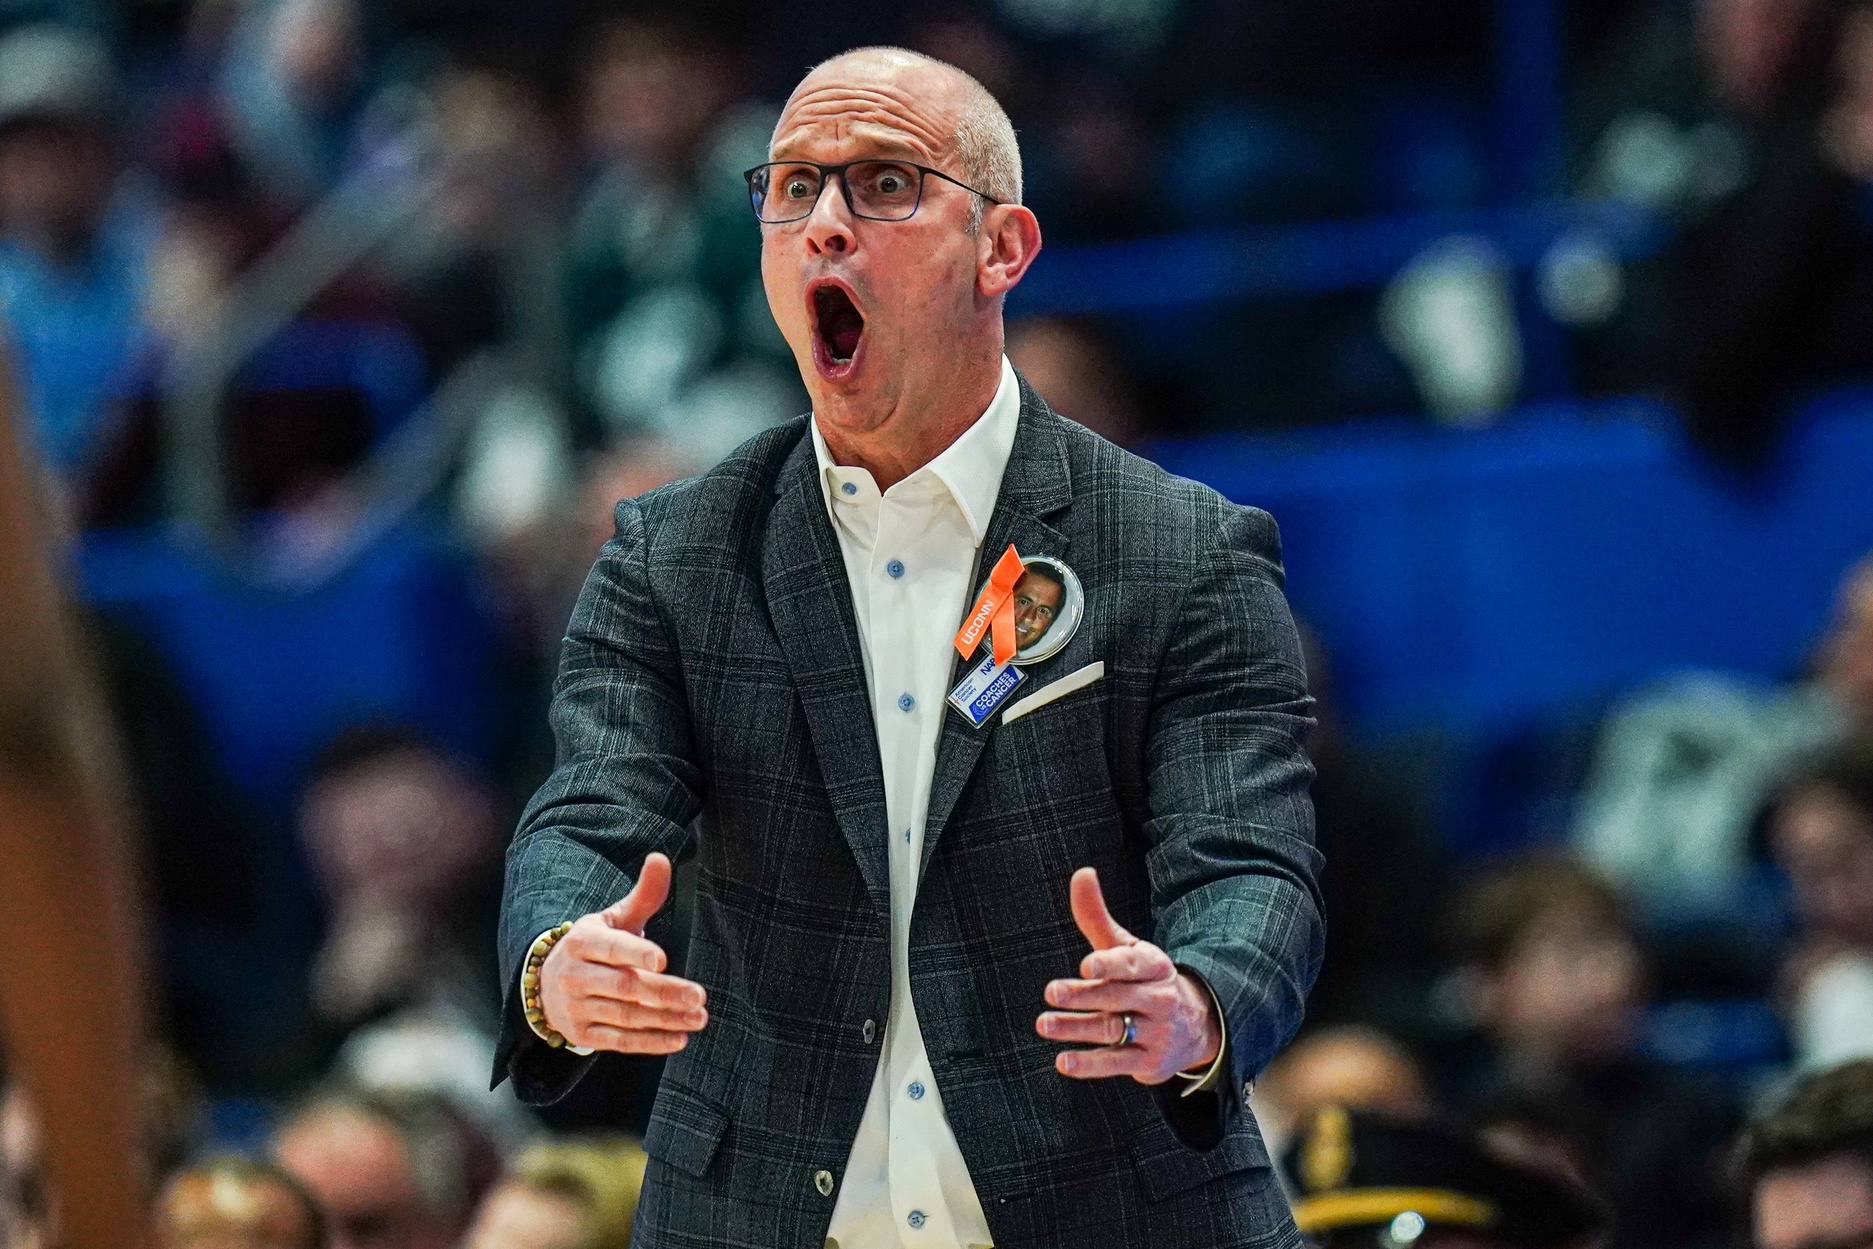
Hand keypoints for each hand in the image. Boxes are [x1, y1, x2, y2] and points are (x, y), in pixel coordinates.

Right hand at [538, 853, 707, 1053]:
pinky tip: (679, 1039)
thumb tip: (661, 858)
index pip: (611, 948)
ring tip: (699, 1017)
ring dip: (665, 1020)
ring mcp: (576, 1008)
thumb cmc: (594, 946)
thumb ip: (642, 895)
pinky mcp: (582, 1034)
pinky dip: (650, 1042)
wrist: (546, 985)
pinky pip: (620, 1041)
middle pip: (625, 986)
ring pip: (626, 1016)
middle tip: (699, 996)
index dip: (635, 953)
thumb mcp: (613, 919)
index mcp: (582, 942)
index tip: (663, 959)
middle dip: (664, 992)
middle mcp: (574, 976)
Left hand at [1037, 867, 1220, 1083]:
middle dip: (1085, 995)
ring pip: (1112, 1029)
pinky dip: (1090, 1064)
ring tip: (1045, 1023)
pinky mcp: (1148, 1062)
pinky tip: (1063, 1062)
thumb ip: (1097, 917)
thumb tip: (1082, 873)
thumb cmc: (1145, 979)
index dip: (1110, 964)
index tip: (1086, 965)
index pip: (1133, 964)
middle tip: (1052, 992)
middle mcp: (1159, 998)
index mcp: (1154, 966)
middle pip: (1117, 996)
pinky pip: (1116, 1063)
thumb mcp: (1127, 948)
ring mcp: (1156, 1032)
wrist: (1195, 1025)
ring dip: (1076, 1028)